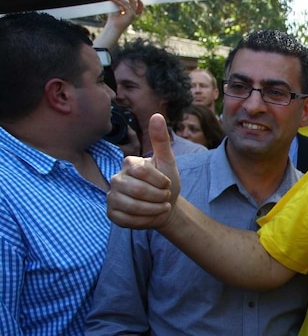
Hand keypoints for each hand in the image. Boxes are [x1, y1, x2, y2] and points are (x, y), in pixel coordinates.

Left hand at [106, 0, 142, 31]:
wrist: (113, 27)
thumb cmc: (113, 19)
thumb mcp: (117, 9)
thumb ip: (120, 4)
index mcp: (131, 14)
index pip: (139, 9)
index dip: (140, 4)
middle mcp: (133, 14)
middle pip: (134, 3)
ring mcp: (133, 15)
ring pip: (127, 3)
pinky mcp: (131, 14)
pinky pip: (124, 5)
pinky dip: (117, 2)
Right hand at [107, 114, 179, 229]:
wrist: (166, 206)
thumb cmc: (166, 182)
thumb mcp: (168, 161)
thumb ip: (161, 140)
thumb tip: (157, 115)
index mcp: (129, 163)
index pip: (143, 171)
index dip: (161, 181)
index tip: (167, 183)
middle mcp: (116, 178)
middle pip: (137, 190)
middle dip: (159, 197)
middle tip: (165, 197)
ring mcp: (111, 196)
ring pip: (132, 207)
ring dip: (154, 210)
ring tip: (162, 207)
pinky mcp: (112, 213)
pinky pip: (126, 220)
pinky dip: (145, 221)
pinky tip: (151, 216)